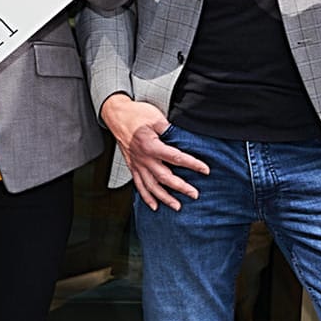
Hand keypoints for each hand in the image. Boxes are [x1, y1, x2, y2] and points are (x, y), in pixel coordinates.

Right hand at [99, 94, 206, 210]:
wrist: (115, 114)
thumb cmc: (135, 115)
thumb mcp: (156, 118)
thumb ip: (170, 130)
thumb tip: (184, 137)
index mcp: (151, 146)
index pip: (175, 158)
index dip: (192, 164)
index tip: (205, 170)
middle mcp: (144, 158)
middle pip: (164, 177)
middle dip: (181, 187)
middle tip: (194, 194)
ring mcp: (137, 164)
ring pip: (151, 186)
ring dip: (164, 198)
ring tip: (177, 206)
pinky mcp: (132, 166)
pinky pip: (139, 185)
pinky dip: (146, 197)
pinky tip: (154, 205)